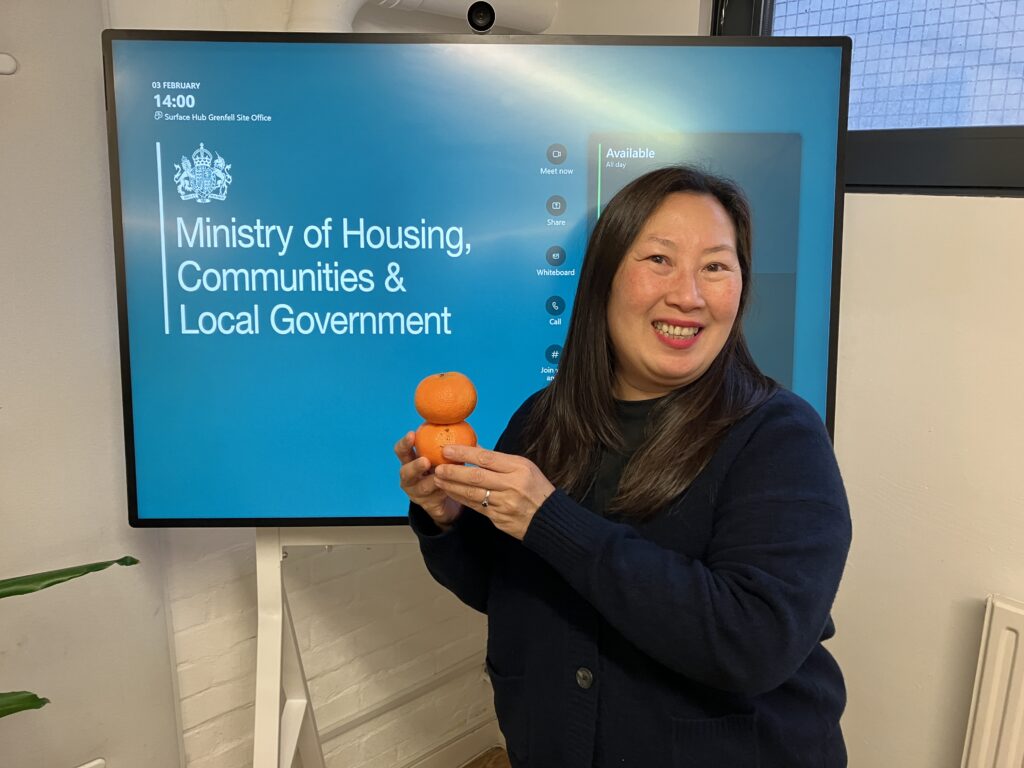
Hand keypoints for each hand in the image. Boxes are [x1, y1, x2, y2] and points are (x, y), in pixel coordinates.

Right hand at [394, 432, 461, 529]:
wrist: (446, 497)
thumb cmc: (442, 469)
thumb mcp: (441, 456)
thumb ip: (444, 443)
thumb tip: (458, 422)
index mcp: (410, 461)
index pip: (401, 451)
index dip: (405, 443)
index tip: (412, 434)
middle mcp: (409, 477)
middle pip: (406, 471)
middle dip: (415, 466)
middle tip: (425, 460)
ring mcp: (416, 493)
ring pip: (422, 487)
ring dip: (432, 481)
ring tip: (441, 476)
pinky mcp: (427, 505)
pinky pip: (435, 499)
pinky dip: (444, 491)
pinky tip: (452, 486)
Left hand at [433, 444, 555, 540]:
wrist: (548, 517)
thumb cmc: (535, 487)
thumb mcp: (523, 466)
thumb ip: (498, 459)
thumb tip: (472, 447)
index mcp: (519, 468)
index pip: (487, 458)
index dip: (465, 453)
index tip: (447, 450)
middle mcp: (512, 485)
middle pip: (477, 477)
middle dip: (454, 471)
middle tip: (438, 467)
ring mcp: (505, 503)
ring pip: (473, 494)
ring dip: (452, 486)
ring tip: (438, 479)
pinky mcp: (500, 518)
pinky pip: (476, 507)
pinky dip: (461, 498)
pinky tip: (451, 492)